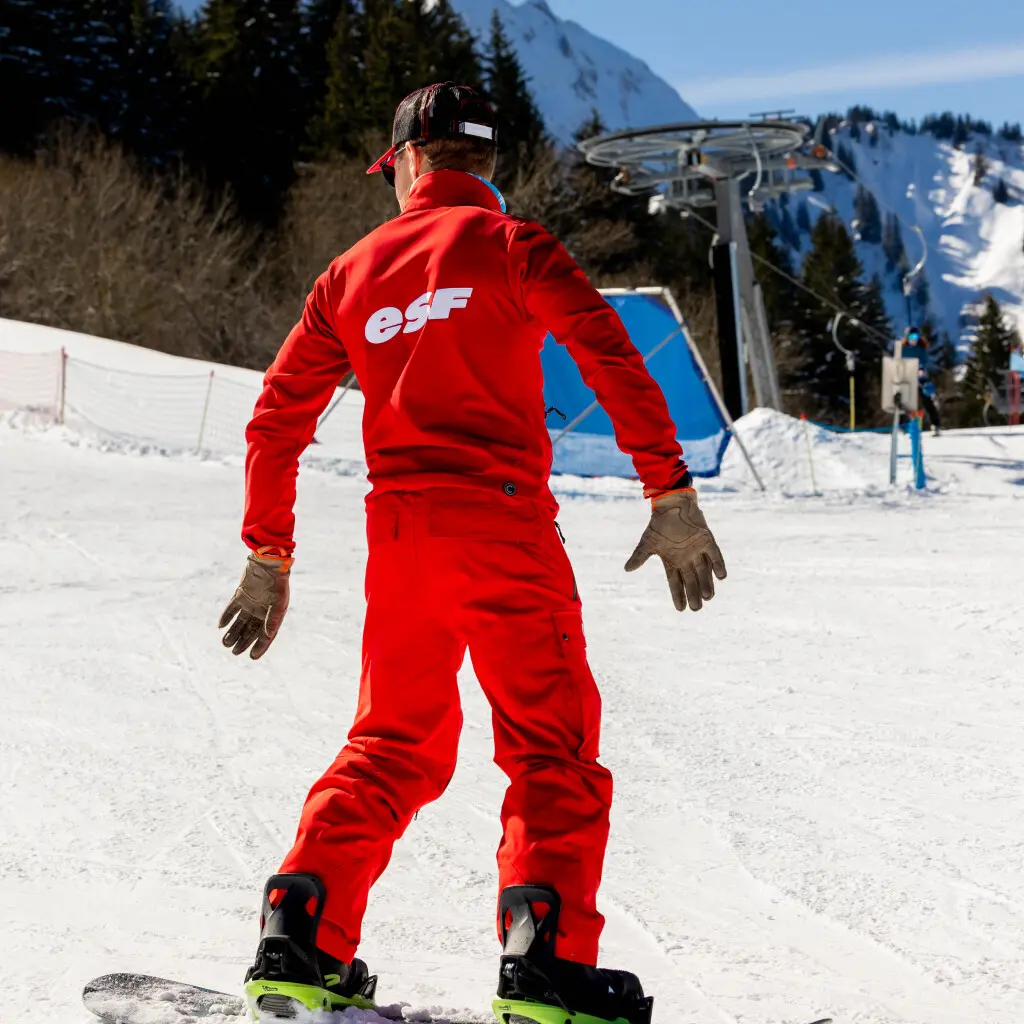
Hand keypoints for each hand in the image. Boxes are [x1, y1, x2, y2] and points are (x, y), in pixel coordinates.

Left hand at [218, 548, 291, 658]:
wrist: (269, 563)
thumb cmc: (278, 582)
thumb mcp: (278, 603)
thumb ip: (272, 619)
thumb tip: (268, 636)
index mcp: (273, 615)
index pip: (266, 635)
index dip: (260, 646)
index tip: (251, 657)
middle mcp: (262, 611)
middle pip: (251, 631)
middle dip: (243, 642)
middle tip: (234, 652)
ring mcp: (251, 604)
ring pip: (240, 622)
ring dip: (233, 632)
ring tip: (225, 643)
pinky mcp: (241, 595)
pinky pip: (232, 609)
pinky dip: (226, 617)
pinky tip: (221, 627)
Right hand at [624, 489, 726, 611]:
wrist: (671, 504)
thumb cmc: (658, 523)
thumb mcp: (647, 542)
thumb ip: (639, 556)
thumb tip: (627, 570)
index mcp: (672, 561)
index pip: (675, 582)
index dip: (678, 595)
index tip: (681, 609)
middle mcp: (686, 559)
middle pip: (691, 580)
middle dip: (693, 594)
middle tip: (697, 608)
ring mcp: (697, 550)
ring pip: (704, 571)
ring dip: (707, 583)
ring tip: (708, 597)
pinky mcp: (707, 540)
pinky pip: (715, 555)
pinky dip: (718, 564)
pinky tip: (721, 576)